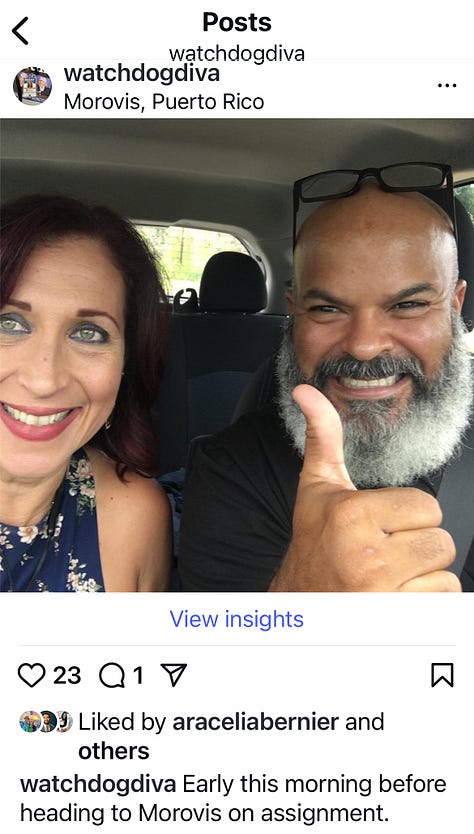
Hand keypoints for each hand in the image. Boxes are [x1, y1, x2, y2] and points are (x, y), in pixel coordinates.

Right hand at [269, 385, 459, 591]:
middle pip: (440, 540)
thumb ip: (323, 437)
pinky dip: (426, 603)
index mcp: (352, 516)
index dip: (407, 517)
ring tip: (390, 577)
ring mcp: (382, 593)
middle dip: (417, 547)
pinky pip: (443, 602)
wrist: (297, 604)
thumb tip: (308, 392)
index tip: (379, 527)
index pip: (427, 507)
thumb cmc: (313, 546)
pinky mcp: (395, 620)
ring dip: (423, 577)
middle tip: (385, 554)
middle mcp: (367, 555)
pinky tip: (396, 596)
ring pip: (444, 573)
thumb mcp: (317, 488)